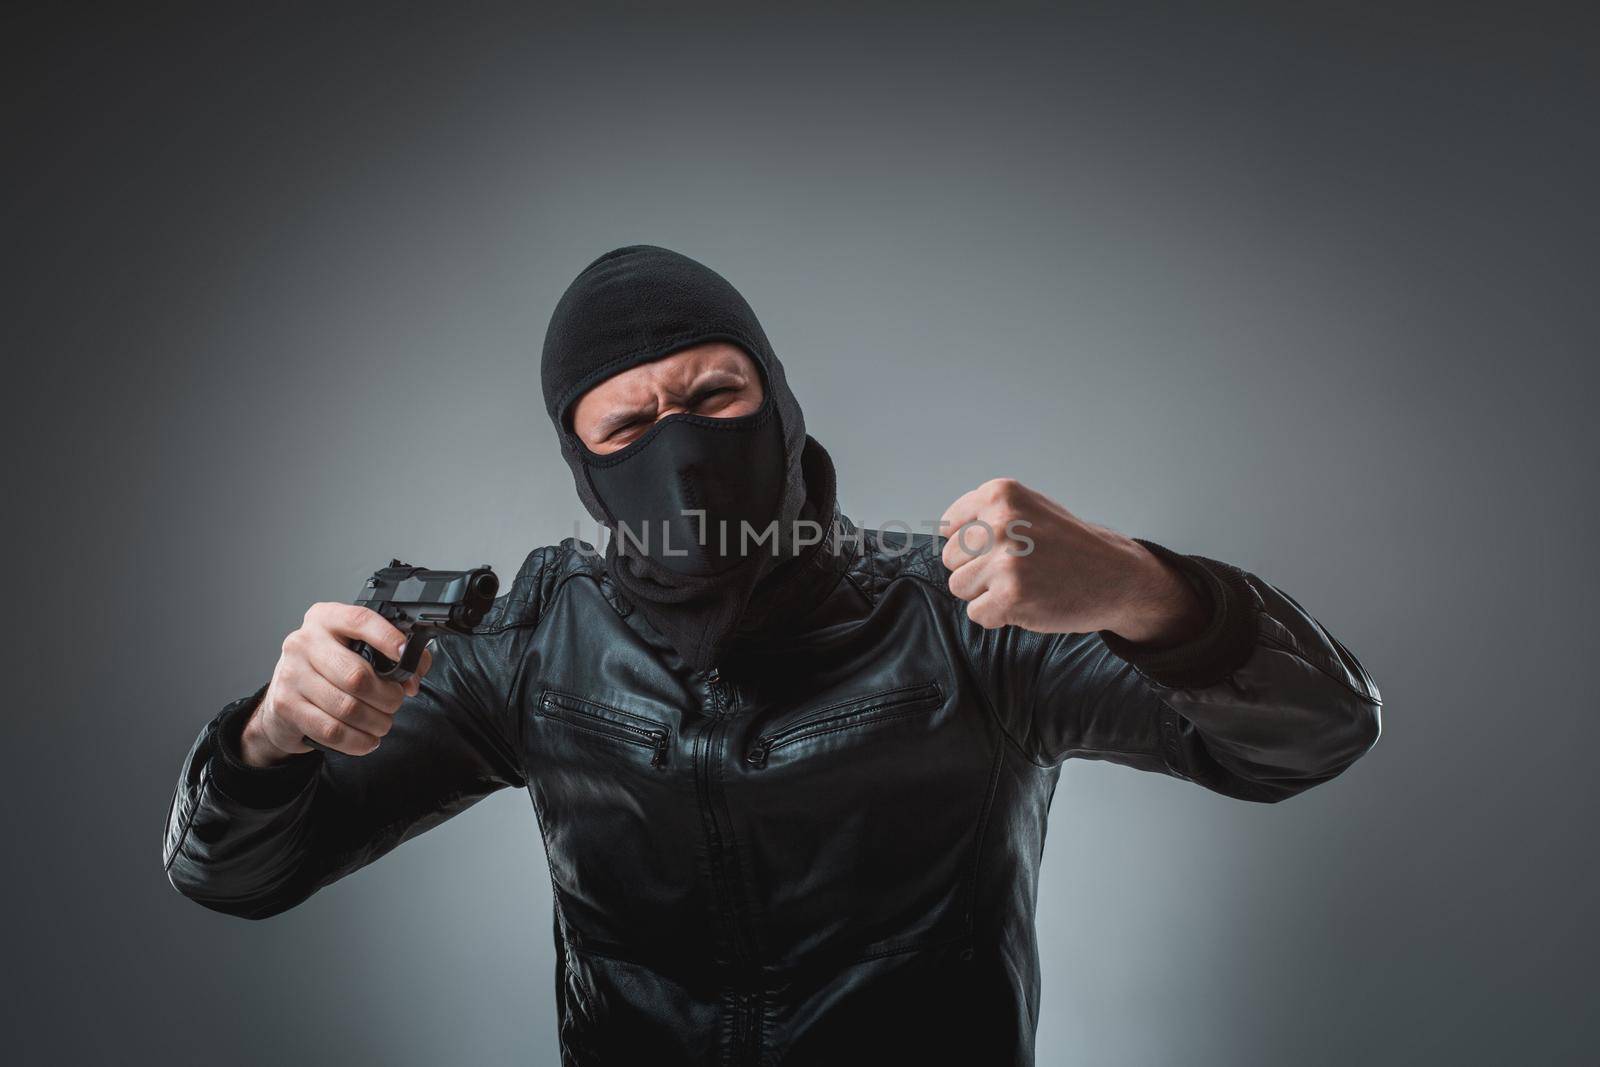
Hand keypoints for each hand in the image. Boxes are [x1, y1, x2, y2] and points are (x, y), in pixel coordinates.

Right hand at [239, 603, 433, 766]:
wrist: (283, 700)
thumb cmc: (328, 671)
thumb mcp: (356, 650)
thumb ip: (391, 655)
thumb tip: (413, 675)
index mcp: (326, 619)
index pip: (361, 620)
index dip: (388, 638)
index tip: (406, 656)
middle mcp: (304, 641)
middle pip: (357, 675)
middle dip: (387, 696)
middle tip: (394, 703)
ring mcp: (291, 673)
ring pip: (346, 707)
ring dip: (375, 722)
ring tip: (382, 723)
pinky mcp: (286, 705)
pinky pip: (331, 730)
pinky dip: (357, 741)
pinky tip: (367, 740)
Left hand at [939, 478, 1207, 644]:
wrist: (1116, 576)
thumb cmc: (1069, 546)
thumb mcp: (1027, 509)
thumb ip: (984, 516)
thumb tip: (942, 535)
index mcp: (999, 495)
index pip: (949, 527)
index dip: (972, 546)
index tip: (1001, 548)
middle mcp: (999, 522)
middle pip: (951, 559)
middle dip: (978, 570)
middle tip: (1019, 569)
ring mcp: (1004, 560)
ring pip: (959, 587)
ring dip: (986, 594)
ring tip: (1023, 584)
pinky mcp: (1010, 596)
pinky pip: (977, 614)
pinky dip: (999, 616)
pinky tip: (1028, 603)